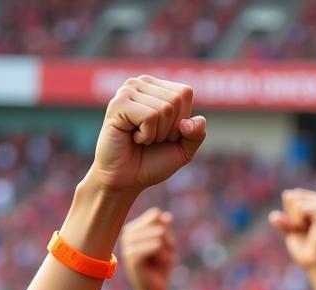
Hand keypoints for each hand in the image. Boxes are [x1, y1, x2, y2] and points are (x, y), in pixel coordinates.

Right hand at [87, 75, 205, 196]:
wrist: (126, 180)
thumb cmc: (152, 162)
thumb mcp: (183, 149)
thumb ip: (197, 134)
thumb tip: (198, 121)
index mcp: (156, 87)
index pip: (185, 92)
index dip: (182, 121)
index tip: (164, 134)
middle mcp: (141, 83)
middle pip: (176, 100)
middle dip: (170, 129)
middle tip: (151, 138)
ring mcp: (127, 91)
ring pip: (165, 108)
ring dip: (157, 134)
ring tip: (141, 138)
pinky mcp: (118, 104)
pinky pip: (150, 116)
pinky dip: (146, 135)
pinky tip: (133, 137)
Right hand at [121, 206, 175, 289]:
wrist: (154, 289)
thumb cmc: (160, 267)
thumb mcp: (167, 245)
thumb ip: (166, 229)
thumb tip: (167, 216)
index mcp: (133, 228)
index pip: (155, 215)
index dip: (166, 231)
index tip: (162, 245)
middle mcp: (127, 234)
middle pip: (159, 227)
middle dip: (167, 243)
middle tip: (161, 257)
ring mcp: (127, 244)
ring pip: (159, 236)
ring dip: (165, 251)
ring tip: (158, 262)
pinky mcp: (132, 256)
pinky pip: (156, 246)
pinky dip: (163, 256)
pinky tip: (158, 265)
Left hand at [268, 188, 315, 269]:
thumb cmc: (308, 253)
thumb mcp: (292, 233)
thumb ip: (284, 223)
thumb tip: (273, 217)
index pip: (293, 195)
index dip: (291, 215)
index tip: (304, 231)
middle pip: (295, 195)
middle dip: (293, 217)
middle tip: (307, 233)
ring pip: (297, 201)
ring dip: (297, 221)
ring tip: (311, 233)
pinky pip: (301, 208)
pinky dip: (300, 222)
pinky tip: (314, 232)